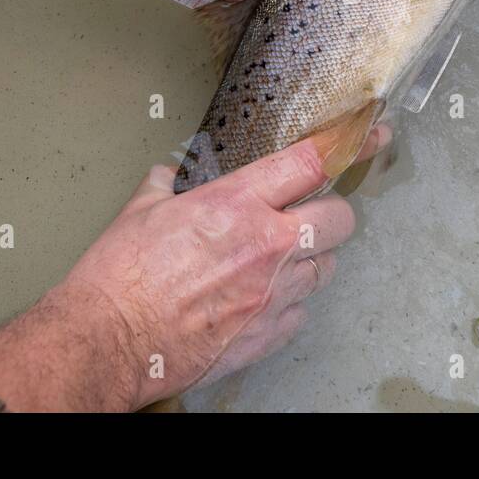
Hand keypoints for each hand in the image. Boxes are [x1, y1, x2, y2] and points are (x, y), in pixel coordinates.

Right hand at [0, 125, 389, 410]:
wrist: (107, 342)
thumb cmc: (119, 277)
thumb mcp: (140, 211)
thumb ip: (168, 186)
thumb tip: (171, 176)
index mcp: (237, 204)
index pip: (312, 162)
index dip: (348, 145)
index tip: (371, 136)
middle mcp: (266, 246)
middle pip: (339, 219)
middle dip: (328, 213)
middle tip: (306, 215)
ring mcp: (273, 294)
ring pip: (326, 268)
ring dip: (309, 260)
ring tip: (276, 262)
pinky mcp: (267, 334)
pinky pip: (302, 312)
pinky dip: (288, 303)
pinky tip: (259, 299)